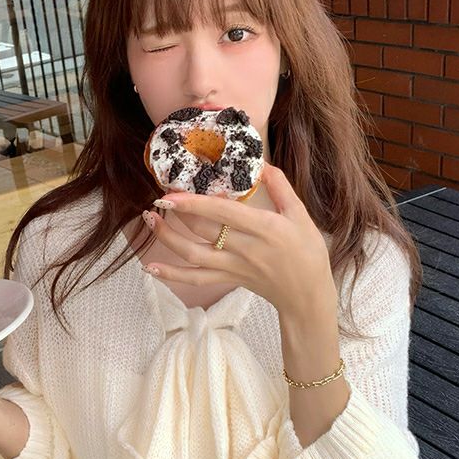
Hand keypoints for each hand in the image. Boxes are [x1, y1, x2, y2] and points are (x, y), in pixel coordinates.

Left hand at [144, 163, 337, 316]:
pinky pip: (195, 279)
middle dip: (176, 214)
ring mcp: (234, 267)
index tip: (172, 192)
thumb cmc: (308, 252)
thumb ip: (281, 186)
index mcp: (264, 228)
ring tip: (150, 220)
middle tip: (158, 197)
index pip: (222, 213)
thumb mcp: (300, 215)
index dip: (194, 202)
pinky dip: (171, 275)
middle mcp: (245, 249)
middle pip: (202, 231)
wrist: (307, 295)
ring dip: (167, 238)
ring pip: (192, 255)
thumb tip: (261, 163)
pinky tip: (151, 268)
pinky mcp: (228, 279)